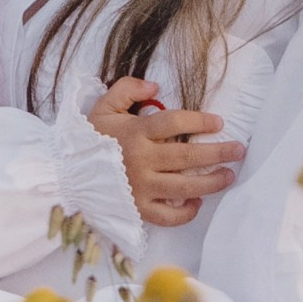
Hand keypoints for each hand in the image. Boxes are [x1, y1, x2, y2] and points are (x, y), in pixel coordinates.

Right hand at [89, 75, 242, 229]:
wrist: (64, 175)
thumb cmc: (86, 140)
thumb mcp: (101, 107)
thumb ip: (127, 89)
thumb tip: (155, 85)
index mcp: (134, 132)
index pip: (174, 122)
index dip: (200, 121)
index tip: (218, 122)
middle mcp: (141, 160)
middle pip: (187, 157)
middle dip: (218, 152)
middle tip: (239, 149)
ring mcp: (141, 187)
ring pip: (184, 187)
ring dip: (212, 181)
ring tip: (229, 174)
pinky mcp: (138, 209)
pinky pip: (168, 216)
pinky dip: (186, 212)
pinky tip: (197, 202)